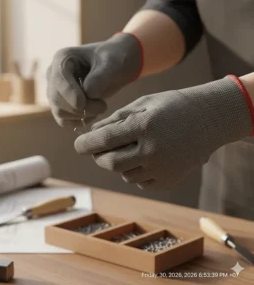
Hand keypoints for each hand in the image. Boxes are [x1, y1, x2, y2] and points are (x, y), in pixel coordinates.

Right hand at [47, 33, 141, 126]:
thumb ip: (101, 76)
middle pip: (57, 99)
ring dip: (82, 115)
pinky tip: (93, 113)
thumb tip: (88, 92)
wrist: (114, 69)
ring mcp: (55, 92)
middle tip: (103, 106)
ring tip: (100, 106)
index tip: (88, 101)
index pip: (58, 80)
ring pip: (59, 112)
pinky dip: (79, 121)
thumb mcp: (112, 63)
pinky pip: (63, 121)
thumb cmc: (112, 61)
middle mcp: (53, 75)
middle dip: (81, 107)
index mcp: (62, 59)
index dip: (71, 94)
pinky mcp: (60, 106)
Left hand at [74, 77, 251, 187]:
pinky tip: (141, 159)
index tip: (78, 145)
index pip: (104, 140)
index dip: (86, 143)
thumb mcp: (143, 104)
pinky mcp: (169, 180)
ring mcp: (162, 168)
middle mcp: (152, 150)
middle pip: (110, 163)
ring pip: (124, 174)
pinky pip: (139, 182)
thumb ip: (116, 119)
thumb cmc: (173, 106)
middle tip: (98, 149)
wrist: (209, 119)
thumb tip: (93, 131)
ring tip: (126, 150)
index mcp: (144, 126)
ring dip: (117, 164)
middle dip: (98, 157)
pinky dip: (133, 172)